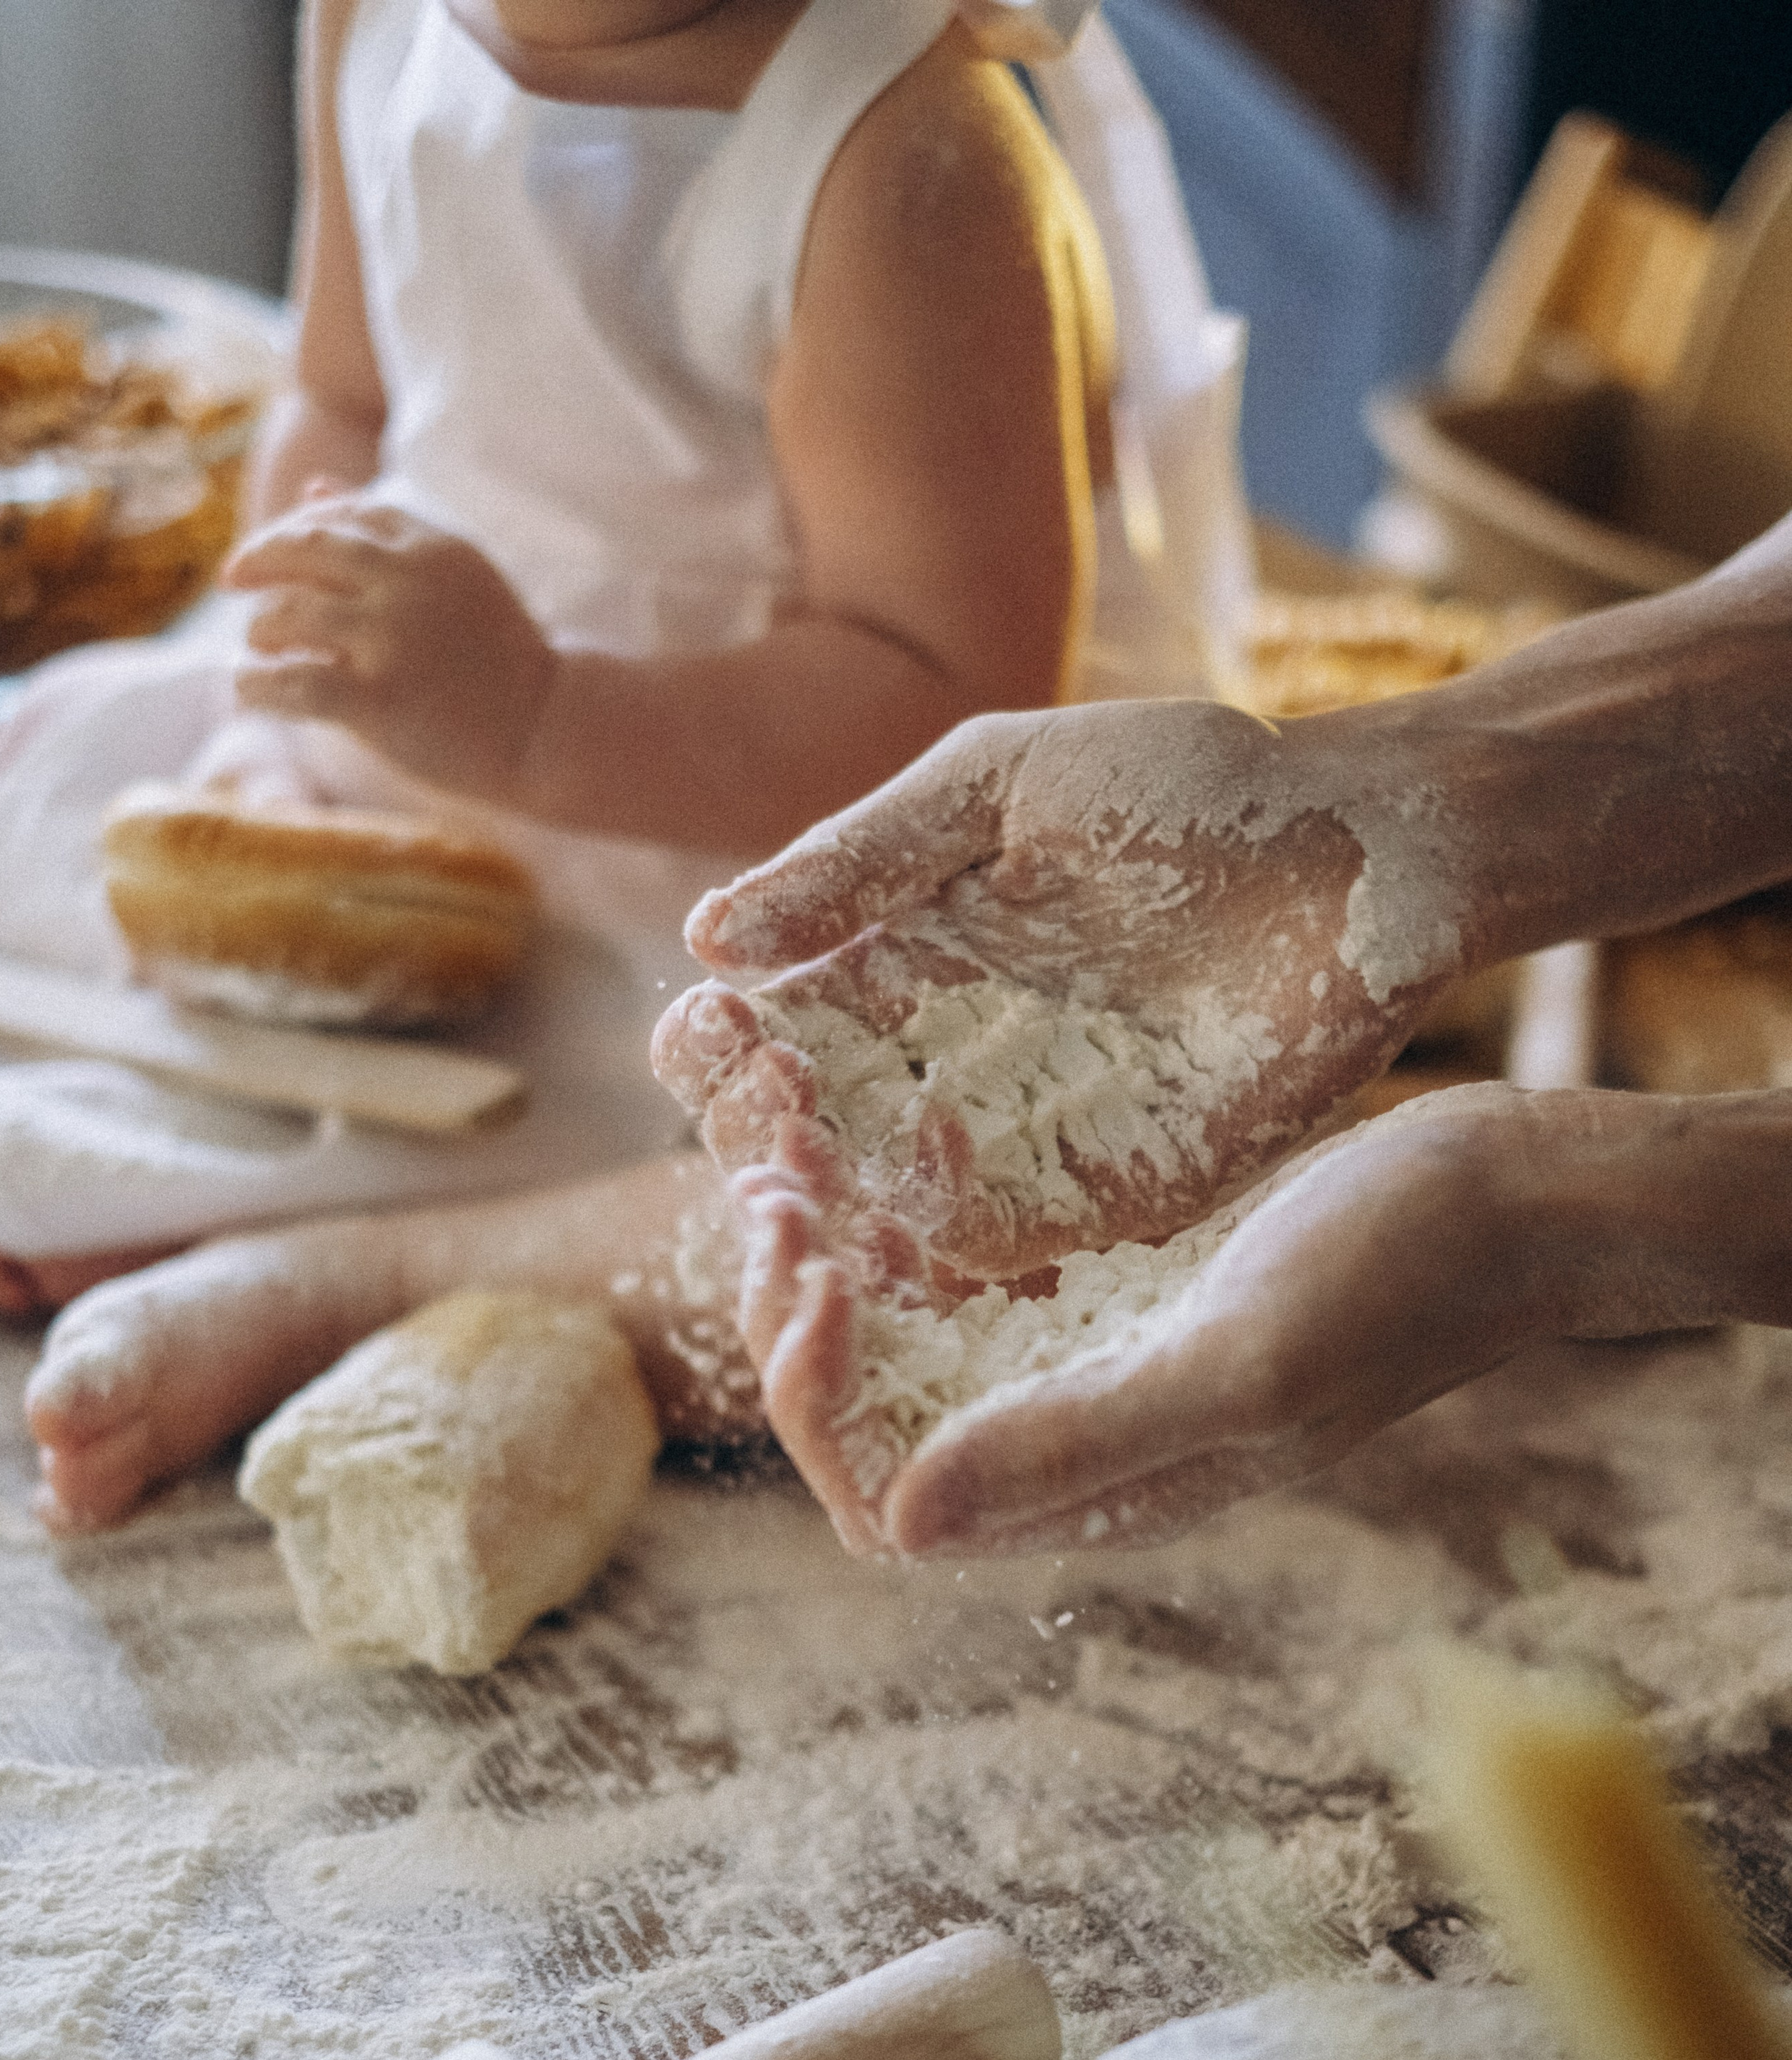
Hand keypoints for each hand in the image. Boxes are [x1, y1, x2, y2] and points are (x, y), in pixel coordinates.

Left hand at [227, 483, 557, 801]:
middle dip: (257, 561)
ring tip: (257, 646)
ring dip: (259, 629)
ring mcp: (391, 639)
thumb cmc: (500, 660)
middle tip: (232, 580)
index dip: (295, 528)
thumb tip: (313, 487)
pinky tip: (248, 690)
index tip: (271, 551)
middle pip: (304, 550)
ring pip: (289, 616)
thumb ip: (388, 533)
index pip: (340, 515)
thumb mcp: (453, 577)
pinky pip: (291, 683)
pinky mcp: (377, 698)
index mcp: (431, 545)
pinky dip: (257, 686)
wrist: (547, 731)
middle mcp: (408, 581)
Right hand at [654, 701, 1464, 1282]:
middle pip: (804, 1135)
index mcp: (895, 959)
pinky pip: (1002, 1251)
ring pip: (885, 1208)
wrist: (1369, 846)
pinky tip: (912, 1245)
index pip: (760, 1028)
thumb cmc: (1189, 784)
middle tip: (777, 1122)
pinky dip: (946, 1258)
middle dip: (763, 1140)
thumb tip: (707, 939)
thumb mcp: (998, 787)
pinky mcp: (1111, 1195)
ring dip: (837, 1216)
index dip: (719, 1045)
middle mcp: (942, 1061)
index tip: (725, 1033)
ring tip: (817, 1203)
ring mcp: (1021, 1137)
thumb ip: (860, 859)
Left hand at [727, 1085, 1721, 1559]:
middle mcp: (1075, 1441)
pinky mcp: (1111, 1286)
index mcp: (1094, 1492)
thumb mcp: (1239, 1359)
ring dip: (835, 1256)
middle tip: (769, 1189)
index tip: (806, 1277)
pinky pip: (968, 1271)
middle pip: (876, 1419)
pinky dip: (906, 1210)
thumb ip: (1075, 1439)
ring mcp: (1091, 1362)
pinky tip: (877, 1123)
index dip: (813, 1409)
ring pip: (907, 1338)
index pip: (887, 1503)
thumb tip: (898, 1517)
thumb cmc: (1401, 1278)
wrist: (1514, 1194)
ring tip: (792, 1146)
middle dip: (797, 1320)